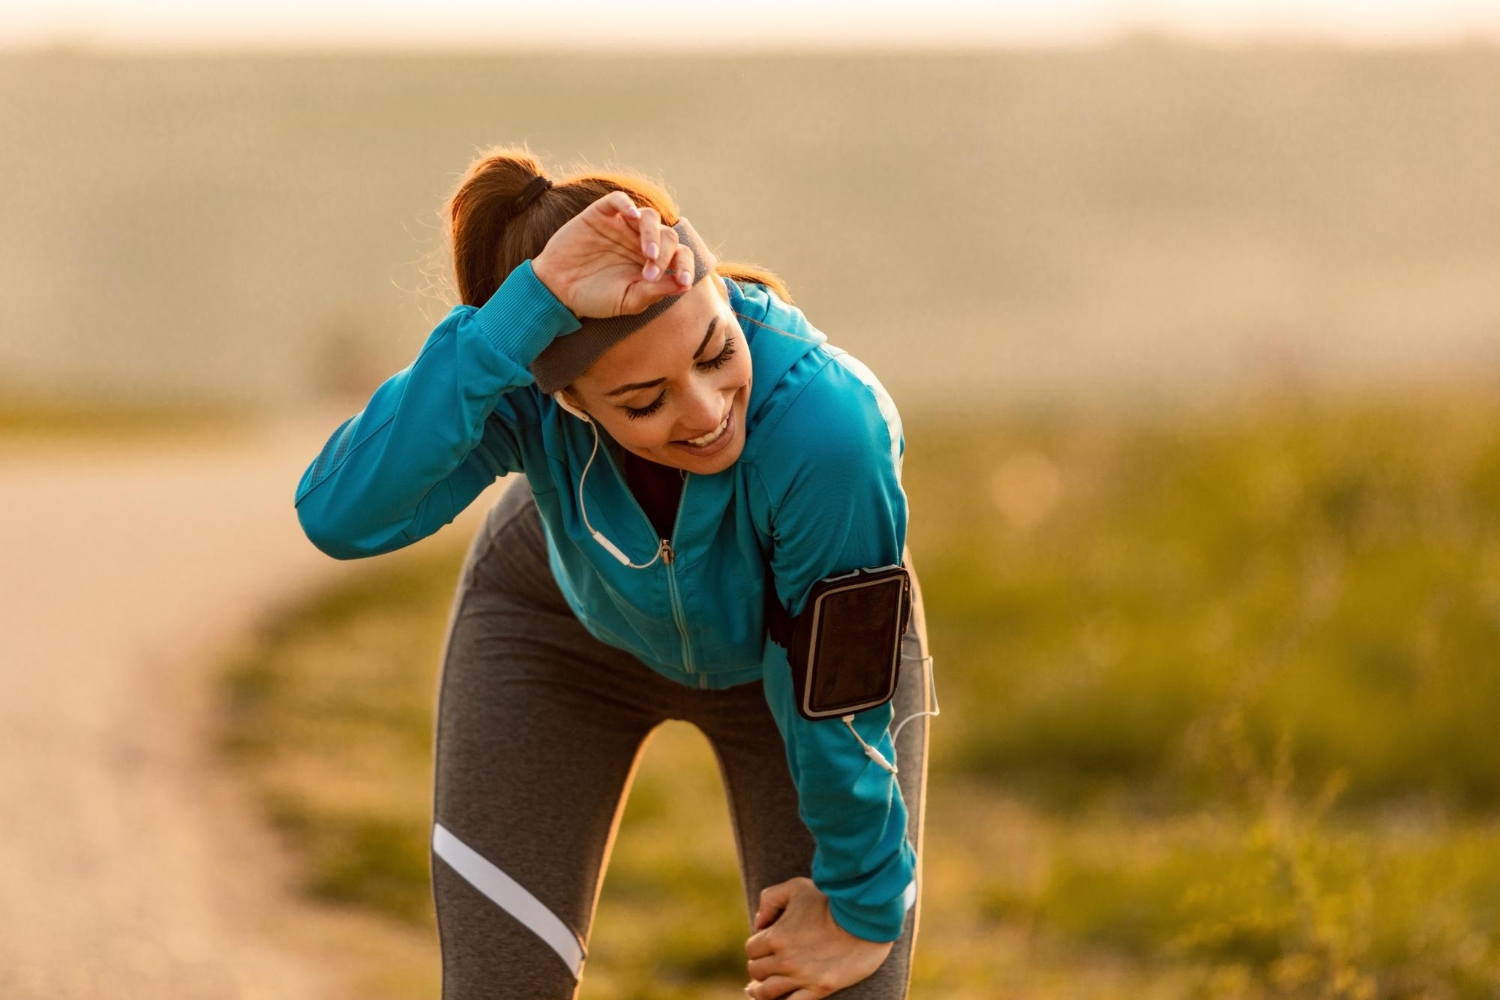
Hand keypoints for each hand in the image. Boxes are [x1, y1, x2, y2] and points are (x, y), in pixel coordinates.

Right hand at [530, 190, 699, 318]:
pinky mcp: (600, 214)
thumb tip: (685, 286)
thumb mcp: (629, 301)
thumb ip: (656, 292)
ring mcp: (622, 226)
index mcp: (653, 261)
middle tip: (650, 275)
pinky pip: (618, 200)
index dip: (687, 266)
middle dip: (665, 255)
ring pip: (649, 216)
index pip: (680, 255)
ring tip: (648, 253)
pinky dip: (626, 204)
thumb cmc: (595, 298)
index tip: (684, 282)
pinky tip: (631, 216)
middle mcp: (641, 241)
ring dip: (653, 233)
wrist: (558, 291)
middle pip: (668, 236)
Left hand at [743, 877, 893, 999]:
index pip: (751, 949)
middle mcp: (785, 960)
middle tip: (768, 964)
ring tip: (759, 990)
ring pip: (766, 993)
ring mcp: (802, 977)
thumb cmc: (831, 900)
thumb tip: (758, 923)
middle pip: (757, 971)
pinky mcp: (820, 989)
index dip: (757, 946)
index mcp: (776, 936)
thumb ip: (770, 899)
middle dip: (760, 966)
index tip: (767, 945)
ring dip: (760, 990)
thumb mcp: (796, 887)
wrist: (865, 919)